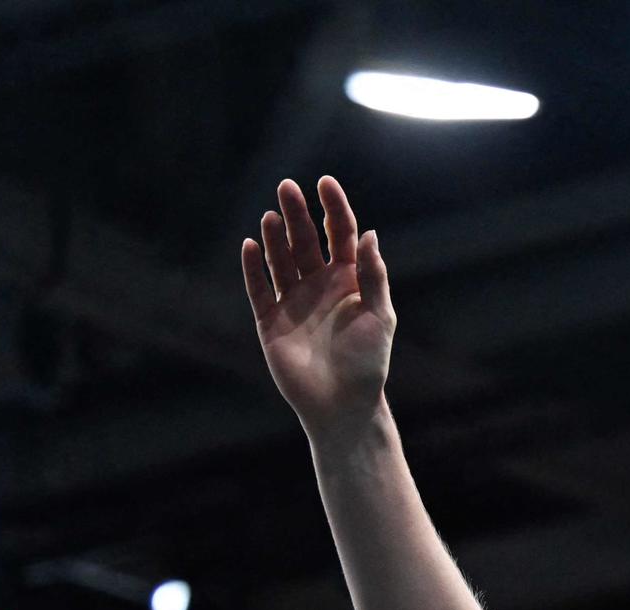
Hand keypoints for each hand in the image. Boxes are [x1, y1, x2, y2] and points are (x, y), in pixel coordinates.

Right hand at [241, 175, 393, 441]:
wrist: (343, 406)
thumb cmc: (368, 364)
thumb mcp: (380, 317)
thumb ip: (374, 277)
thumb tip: (369, 234)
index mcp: (349, 282)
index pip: (340, 235)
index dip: (333, 208)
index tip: (324, 183)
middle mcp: (319, 286)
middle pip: (306, 240)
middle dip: (297, 213)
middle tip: (286, 187)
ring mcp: (294, 301)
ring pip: (281, 259)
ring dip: (275, 236)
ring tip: (271, 215)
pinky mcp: (271, 321)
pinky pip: (258, 288)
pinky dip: (253, 267)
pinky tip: (250, 245)